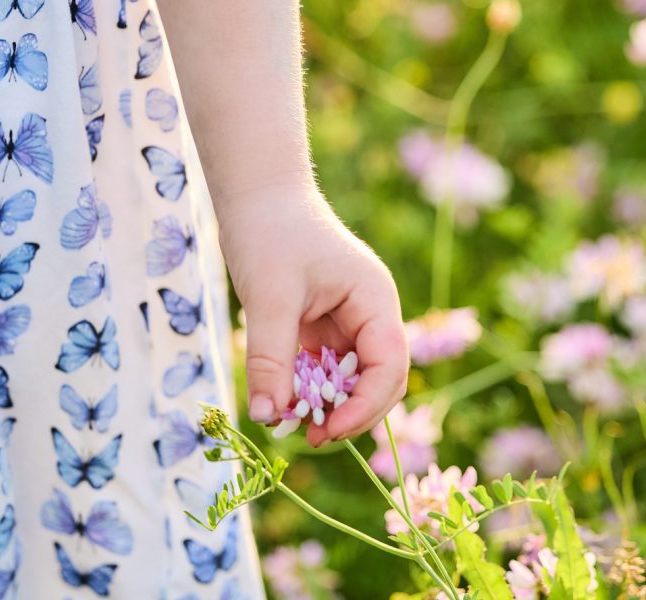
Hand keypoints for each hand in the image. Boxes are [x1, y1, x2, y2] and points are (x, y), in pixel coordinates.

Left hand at [217, 179, 408, 445]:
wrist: (256, 194)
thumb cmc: (270, 233)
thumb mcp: (269, 298)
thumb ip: (271, 359)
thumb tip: (268, 417)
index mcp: (375, 300)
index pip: (388, 366)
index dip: (364, 406)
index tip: (326, 431)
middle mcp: (370, 314)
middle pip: (379, 380)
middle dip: (350, 412)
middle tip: (311, 437)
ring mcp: (349, 321)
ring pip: (351, 379)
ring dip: (328, 404)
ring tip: (293, 423)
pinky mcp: (324, 325)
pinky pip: (325, 368)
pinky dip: (309, 388)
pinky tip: (285, 400)